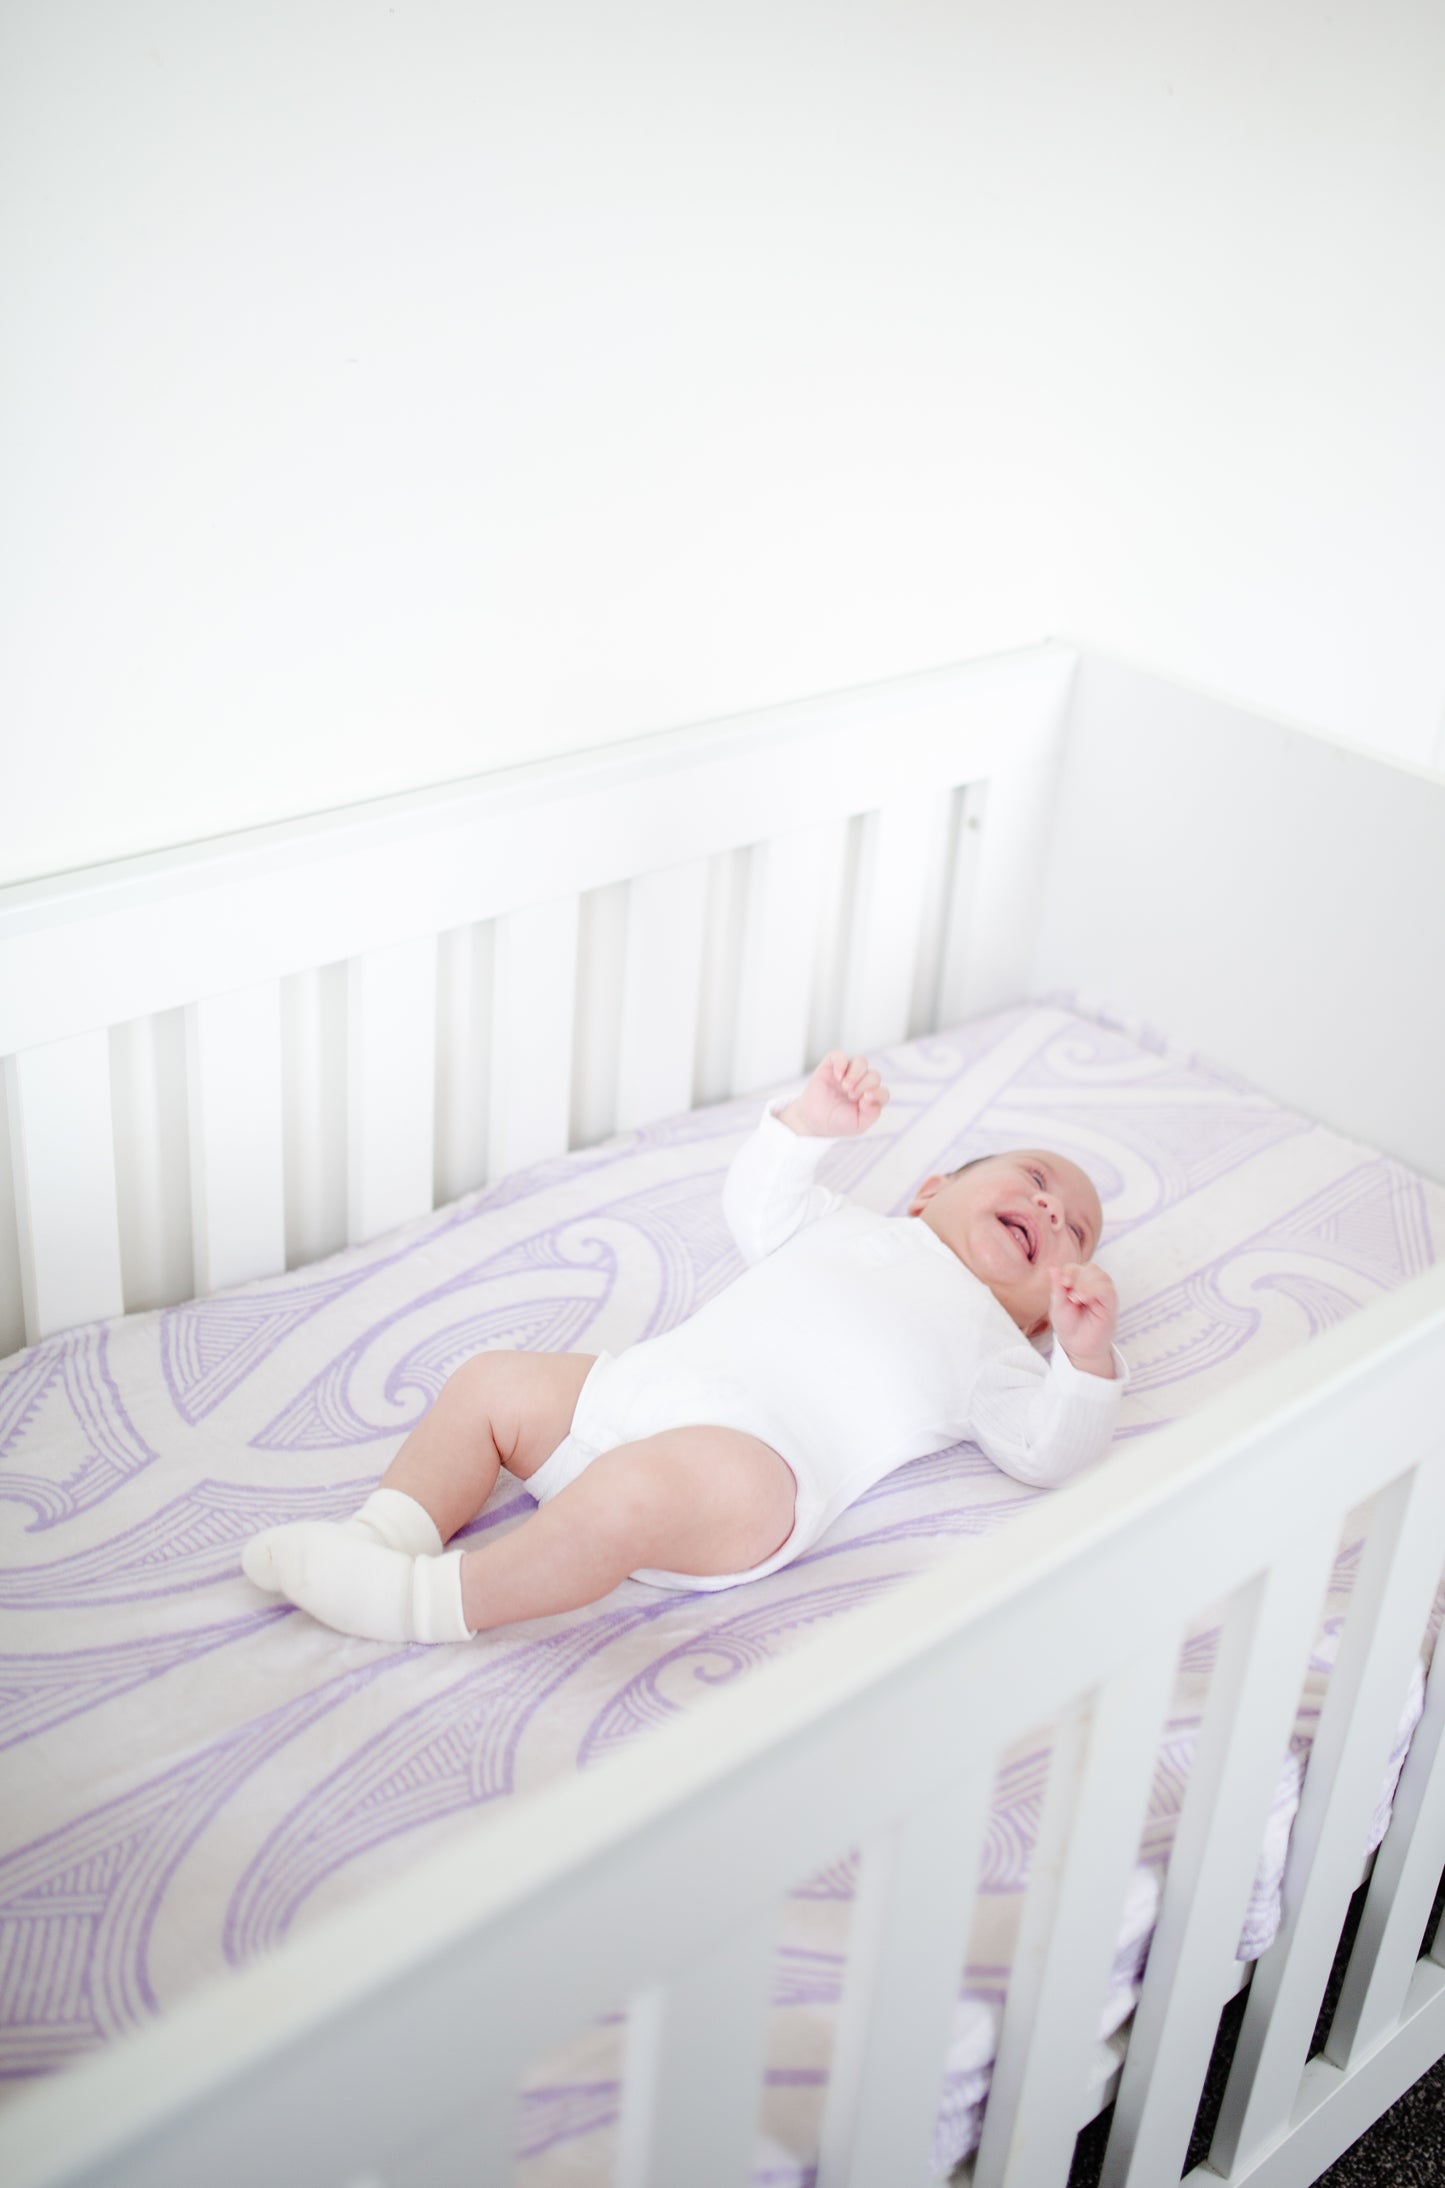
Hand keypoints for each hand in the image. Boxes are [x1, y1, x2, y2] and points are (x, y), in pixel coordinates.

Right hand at [777, 1051, 889, 1138]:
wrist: (814, 1122)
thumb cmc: (837, 1123)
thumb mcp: (857, 1125)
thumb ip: (871, 1114)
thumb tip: (871, 1098)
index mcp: (870, 1098)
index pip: (883, 1092)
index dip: (878, 1094)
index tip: (864, 1100)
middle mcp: (861, 1084)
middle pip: (874, 1075)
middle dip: (864, 1084)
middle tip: (851, 1095)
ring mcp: (846, 1073)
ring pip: (861, 1062)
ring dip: (856, 1073)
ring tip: (845, 1086)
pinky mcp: (831, 1067)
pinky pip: (839, 1055)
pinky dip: (841, 1063)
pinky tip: (838, 1076)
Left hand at [1048, 1262, 1117, 1376]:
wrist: (1077, 1346)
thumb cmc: (1068, 1326)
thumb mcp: (1057, 1306)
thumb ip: (1057, 1287)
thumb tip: (1053, 1268)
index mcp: (1080, 1284)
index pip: (1077, 1268)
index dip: (1069, 1271)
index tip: (1062, 1283)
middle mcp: (1095, 1287)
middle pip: (1091, 1268)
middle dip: (1077, 1276)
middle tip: (1068, 1291)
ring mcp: (1104, 1295)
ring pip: (1101, 1276)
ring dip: (1085, 1283)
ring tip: (1075, 1299)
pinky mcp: (1111, 1305)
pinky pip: (1107, 1290)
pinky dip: (1094, 1290)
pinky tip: (1083, 1298)